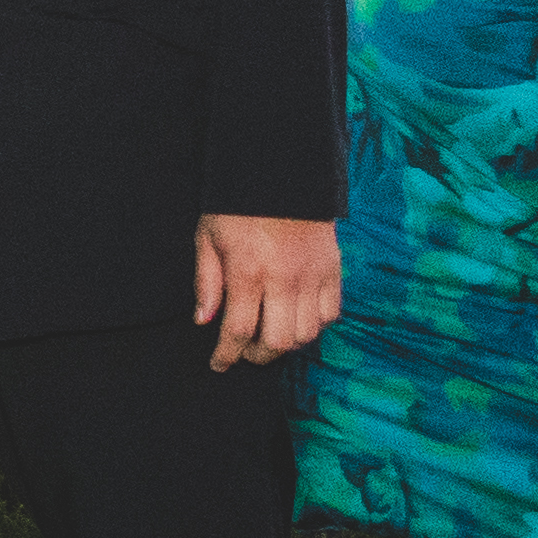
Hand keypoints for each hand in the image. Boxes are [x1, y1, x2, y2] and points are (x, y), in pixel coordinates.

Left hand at [195, 210, 342, 370]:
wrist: (281, 173)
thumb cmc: (237, 206)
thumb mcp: (207, 238)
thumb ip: (207, 282)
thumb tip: (203, 321)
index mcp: (247, 272)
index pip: (237, 330)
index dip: (227, 354)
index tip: (219, 364)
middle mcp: (284, 280)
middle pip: (277, 341)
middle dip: (258, 355)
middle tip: (245, 351)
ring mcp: (313, 276)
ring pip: (307, 333)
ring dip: (287, 344)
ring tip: (269, 335)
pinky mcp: (333, 270)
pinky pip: (331, 314)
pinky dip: (314, 325)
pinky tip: (297, 318)